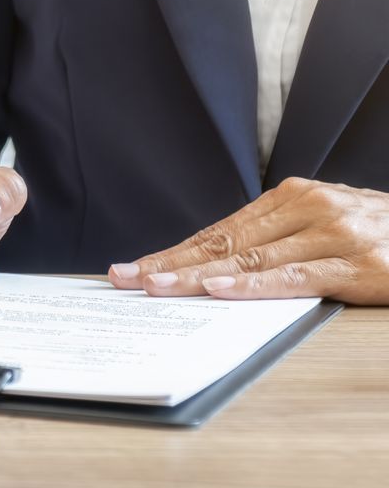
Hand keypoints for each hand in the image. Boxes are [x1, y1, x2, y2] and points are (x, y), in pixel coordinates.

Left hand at [108, 178, 388, 303]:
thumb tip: (219, 266)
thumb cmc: (385, 236)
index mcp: (296, 197)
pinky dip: (253, 284)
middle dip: (170, 263)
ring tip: (154, 287)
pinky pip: (295, 276)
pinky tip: (219, 290)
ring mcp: (334, 234)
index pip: (222, 229)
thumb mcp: (330, 226)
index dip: (175, 250)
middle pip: (225, 242)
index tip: (135, 267)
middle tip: (124, 278)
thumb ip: (281, 238)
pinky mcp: (359, 264)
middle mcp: (310, 207)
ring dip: (196, 276)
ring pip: (250, 258)